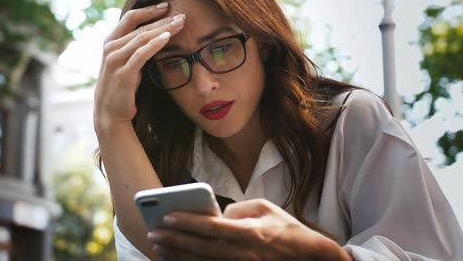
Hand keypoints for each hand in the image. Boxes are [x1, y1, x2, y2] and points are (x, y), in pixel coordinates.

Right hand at [93, 2, 185, 134]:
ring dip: (162, 29)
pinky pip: (141, 54)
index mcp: (111, 42)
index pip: (130, 17)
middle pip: (139, 26)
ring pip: (141, 38)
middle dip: (162, 19)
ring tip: (180, 23)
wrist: (111, 114)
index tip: (167, 5)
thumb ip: (137, 47)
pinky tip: (167, 38)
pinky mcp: (123, 73)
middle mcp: (110, 48)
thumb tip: (158, 33)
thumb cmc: (123, 87)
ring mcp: (115, 60)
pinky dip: (154, 44)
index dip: (149, 10)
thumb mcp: (128, 62)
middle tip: (181, 15)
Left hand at [147, 199, 351, 259]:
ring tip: (160, 248)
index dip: (187, 222)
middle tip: (154, 233)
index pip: (211, 227)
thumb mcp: (265, 207)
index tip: (166, 216)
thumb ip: (238, 208)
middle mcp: (244, 253)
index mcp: (250, 232)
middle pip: (201, 248)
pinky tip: (178, 260)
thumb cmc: (286, 228)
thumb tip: (217, 215)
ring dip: (178, 256)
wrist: (308, 256)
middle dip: (174, 240)